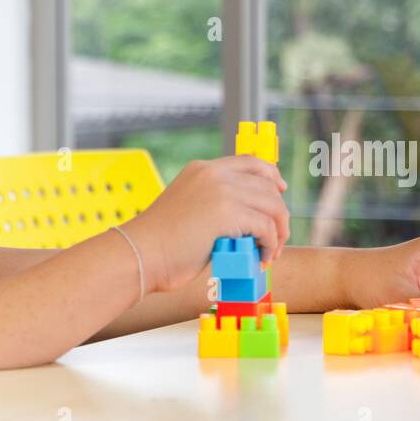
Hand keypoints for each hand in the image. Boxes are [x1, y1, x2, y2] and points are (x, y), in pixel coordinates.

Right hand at [124, 155, 289, 293]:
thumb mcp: (188, 211)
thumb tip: (247, 223)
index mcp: (202, 170)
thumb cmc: (158, 245)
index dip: (271, 176)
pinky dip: (270, 245)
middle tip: (276, 239)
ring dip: (278, 232)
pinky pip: (266, 227)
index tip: (281, 191)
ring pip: (272, 206)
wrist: (139, 255)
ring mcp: (222, 191)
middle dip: (278, 214)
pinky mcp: (228, 213)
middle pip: (267, 186)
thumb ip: (215, 207)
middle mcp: (214, 174)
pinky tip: (261, 258)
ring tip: (270, 252)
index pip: (250, 163)